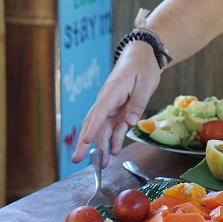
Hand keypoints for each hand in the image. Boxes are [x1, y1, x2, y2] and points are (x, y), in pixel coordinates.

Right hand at [71, 42, 162, 166]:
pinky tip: (113, 152)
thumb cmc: (142, 67)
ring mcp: (112, 107)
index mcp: (112, 91)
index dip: (93, 127)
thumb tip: (129, 122)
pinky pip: (114, 128)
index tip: (86, 141)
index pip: (100, 111)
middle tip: (77, 159)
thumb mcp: (145, 84)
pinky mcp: (119, 112)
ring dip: (100, 146)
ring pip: (102, 129)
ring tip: (100, 164)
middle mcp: (107, 101)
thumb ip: (137, 104)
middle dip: (85, 142)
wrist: (142, 57)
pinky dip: (114, 140)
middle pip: (93, 123)